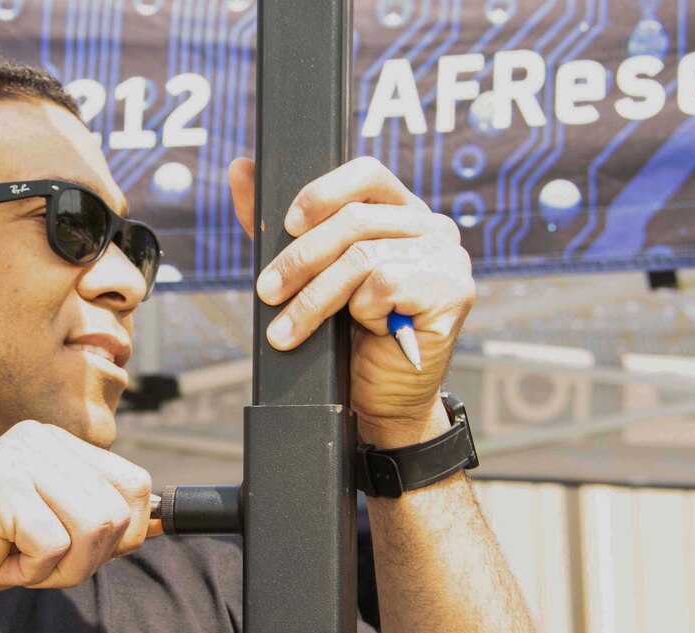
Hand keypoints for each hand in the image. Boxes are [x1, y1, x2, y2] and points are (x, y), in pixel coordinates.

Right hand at [0, 420, 158, 610]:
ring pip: (95, 527)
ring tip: (23, 560)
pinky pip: (56, 545)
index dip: (125, 531)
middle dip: (90, 557)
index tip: (84, 551)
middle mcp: (39, 439)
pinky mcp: (2, 487)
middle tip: (43, 561)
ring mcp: (19, 458)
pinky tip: (0, 561)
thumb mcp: (53, 524)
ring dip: (64, 567)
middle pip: (120, 510)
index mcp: (55, 442)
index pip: (135, 483)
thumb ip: (100, 516)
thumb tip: (162, 522)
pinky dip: (35, 571)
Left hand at [228, 156, 475, 446]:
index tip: (286, 226)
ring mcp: (448, 256)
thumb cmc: (349, 338)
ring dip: (314, 298)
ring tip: (286, 331)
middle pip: (355, 219)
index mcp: (400, 213)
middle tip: (266, 293)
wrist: (381, 401)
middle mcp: (431, 227)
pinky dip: (363, 311)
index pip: (366, 173)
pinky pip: (387, 285)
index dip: (323, 192)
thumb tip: (240, 169)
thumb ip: (280, 228)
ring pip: (362, 257)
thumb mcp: (310, 277)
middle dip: (300, 260)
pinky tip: (365, 330)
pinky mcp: (454, 290)